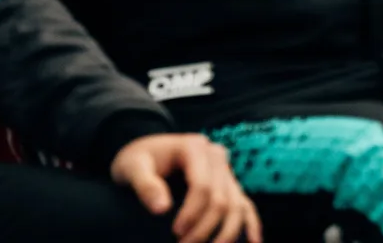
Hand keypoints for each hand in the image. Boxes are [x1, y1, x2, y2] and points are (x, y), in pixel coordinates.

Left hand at [110, 133, 259, 242]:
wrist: (145, 155)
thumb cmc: (138, 161)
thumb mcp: (132, 167)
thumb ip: (144, 185)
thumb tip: (162, 208)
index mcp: (194, 147)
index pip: (202, 187)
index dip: (191, 215)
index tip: (175, 234)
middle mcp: (216, 155)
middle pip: (221, 200)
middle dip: (204, 230)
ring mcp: (225, 170)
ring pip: (236, 206)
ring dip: (226, 235)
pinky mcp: (228, 184)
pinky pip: (245, 204)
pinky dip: (251, 225)